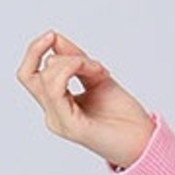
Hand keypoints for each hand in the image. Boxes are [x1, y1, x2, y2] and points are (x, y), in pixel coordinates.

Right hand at [16, 29, 155, 168]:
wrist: (143, 139)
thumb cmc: (124, 114)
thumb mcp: (97, 77)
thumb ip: (76, 61)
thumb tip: (54, 38)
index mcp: (56, 104)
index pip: (30, 75)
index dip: (35, 51)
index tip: (52, 35)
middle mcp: (52, 114)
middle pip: (31, 75)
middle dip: (64, 57)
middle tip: (94, 65)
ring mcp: (59, 121)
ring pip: (46, 79)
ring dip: (74, 63)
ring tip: (99, 71)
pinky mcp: (71, 126)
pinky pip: (57, 91)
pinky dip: (72, 72)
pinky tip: (96, 73)